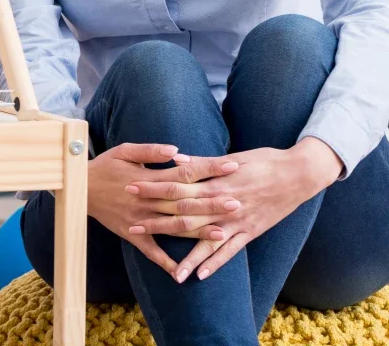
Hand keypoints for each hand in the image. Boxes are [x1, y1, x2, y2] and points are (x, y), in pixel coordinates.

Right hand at [88, 143, 239, 277]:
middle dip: (211, 202)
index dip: (208, 168)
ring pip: (173, 227)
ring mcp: (140, 220)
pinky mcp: (131, 234)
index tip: (230, 165)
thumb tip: (177, 150)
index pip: (184, 172)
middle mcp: (146, 201)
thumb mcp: (123, 151)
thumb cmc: (104, 166)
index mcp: (147, 178)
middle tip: (237, 202)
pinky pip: (150, 251)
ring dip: (198, 231)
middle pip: (184, 202)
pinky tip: (181, 273)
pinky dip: (165, 262)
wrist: (77, 188)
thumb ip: (150, 151)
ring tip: (223, 233)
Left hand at [130, 138, 342, 282]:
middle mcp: (224, 204)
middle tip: (133, 226)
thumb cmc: (264, 160)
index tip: (131, 188)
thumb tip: (176, 159)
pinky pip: (230, 251)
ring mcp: (237, 220)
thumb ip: (203, 163)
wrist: (300, 174)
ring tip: (168, 269)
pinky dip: (215, 263)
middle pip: (184, 214)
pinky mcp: (251, 231)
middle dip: (157, 220)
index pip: (177, 186)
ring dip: (186, 255)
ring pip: (206, 240)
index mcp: (216, 181)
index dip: (153, 187)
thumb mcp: (232, 156)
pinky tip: (200, 274)